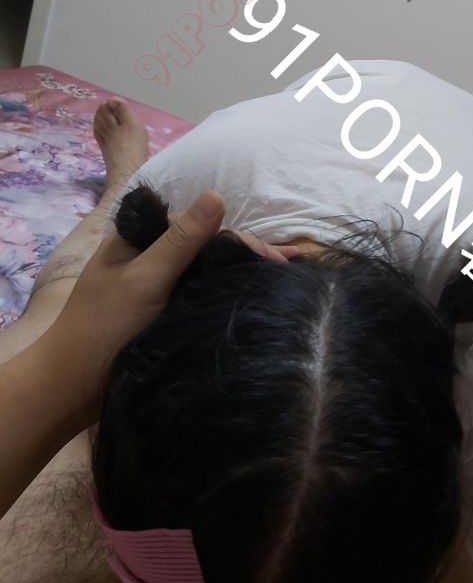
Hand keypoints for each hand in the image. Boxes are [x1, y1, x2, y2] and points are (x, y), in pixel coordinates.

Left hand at [49, 190, 301, 423]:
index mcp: (139, 236)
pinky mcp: (161, 310)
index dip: (242, 241)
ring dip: (239, 274)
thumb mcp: (145, 279)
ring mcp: (156, 283)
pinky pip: (199, 293)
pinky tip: (250, 300)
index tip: (279, 261)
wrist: (71, 388)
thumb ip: (181, 240)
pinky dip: (225, 292)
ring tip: (281, 283)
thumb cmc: (103, 328)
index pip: (202, 227)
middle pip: (208, 246)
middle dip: (247, 255)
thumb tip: (217, 195)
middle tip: (290, 273)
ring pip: (206, 269)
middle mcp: (150, 254)